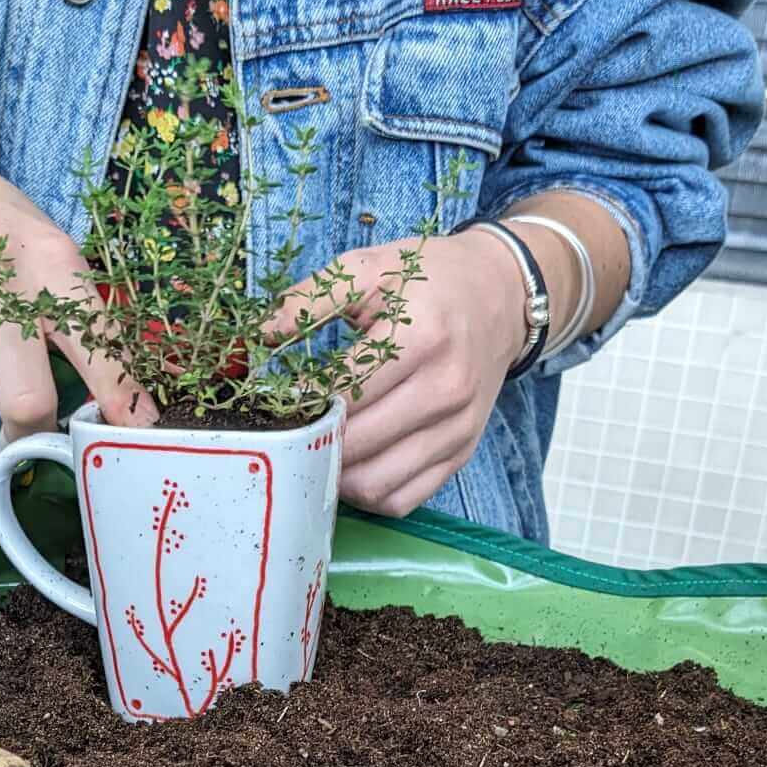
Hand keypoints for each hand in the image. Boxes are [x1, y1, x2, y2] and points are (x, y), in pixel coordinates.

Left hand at [269, 229, 527, 519]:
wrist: (502, 294)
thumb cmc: (431, 280)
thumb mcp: (371, 267)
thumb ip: (314, 297)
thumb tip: (263, 332)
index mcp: (423, 338)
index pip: (344, 393)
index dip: (302, 403)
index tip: (277, 400)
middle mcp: (446, 389)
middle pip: (357, 444)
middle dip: (313, 442)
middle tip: (290, 429)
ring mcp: (457, 428)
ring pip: (376, 484)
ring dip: (336, 476)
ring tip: (317, 449)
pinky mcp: (461, 453)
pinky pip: (403, 499)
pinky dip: (368, 493)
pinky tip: (352, 466)